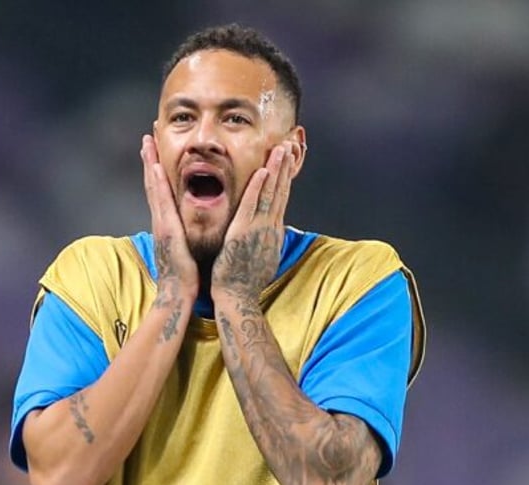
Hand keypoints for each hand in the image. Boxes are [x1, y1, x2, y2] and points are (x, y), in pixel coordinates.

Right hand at [141, 135, 198, 303]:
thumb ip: (184, 233)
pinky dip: (157, 184)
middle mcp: (161, 219)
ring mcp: (161, 223)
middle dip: (150, 158)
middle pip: (153, 182)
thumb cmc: (186, 274)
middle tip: (148, 134)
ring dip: (150, 163)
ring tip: (147, 142)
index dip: (157, 168)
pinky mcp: (166, 229)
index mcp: (167, 222)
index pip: (160, 189)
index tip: (155, 148)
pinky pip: (162, 202)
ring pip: (154, 187)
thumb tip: (187, 224)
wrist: (178, 293)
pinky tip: (156, 167)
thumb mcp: (185, 247)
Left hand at [211, 142, 293, 303]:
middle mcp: (270, 226)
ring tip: (281, 148)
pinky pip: (252, 205)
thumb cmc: (244, 279)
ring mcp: (259, 228)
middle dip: (286, 166)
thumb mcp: (260, 255)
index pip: (282, 197)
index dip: (285, 177)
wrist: (238, 297)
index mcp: (273, 231)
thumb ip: (264, 239)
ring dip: (276, 169)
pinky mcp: (244, 232)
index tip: (288, 159)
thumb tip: (270, 231)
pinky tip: (262, 170)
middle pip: (281, 190)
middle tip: (291, 143)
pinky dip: (258, 188)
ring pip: (271, 193)